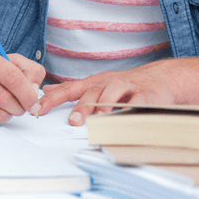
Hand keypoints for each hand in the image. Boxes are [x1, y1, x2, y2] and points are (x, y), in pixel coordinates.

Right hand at [0, 47, 45, 125]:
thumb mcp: (11, 62)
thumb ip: (31, 71)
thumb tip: (34, 91)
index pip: (11, 76)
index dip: (28, 93)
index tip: (33, 102)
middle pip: (4, 97)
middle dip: (19, 107)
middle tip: (21, 107)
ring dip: (7, 115)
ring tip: (5, 108)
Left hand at [39, 65, 175, 124]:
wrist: (162, 78)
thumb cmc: (126, 84)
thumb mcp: (96, 83)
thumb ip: (72, 89)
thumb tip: (46, 90)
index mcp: (94, 83)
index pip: (68, 89)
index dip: (51, 99)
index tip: (36, 110)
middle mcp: (108, 83)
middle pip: (91, 92)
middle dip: (81, 107)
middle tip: (73, 121)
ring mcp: (128, 87)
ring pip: (113, 92)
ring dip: (105, 105)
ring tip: (98, 120)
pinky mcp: (147, 95)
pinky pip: (138, 102)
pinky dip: (131, 110)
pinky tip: (124, 119)